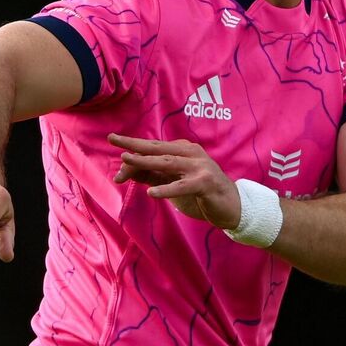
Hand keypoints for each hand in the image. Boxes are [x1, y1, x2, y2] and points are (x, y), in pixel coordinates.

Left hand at [108, 133, 240, 229]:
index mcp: (183, 151)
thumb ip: (153, 175)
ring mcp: (199, 167)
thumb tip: (126, 172)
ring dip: (145, 162)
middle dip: (134, 144)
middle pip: (158, 148)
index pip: (154, 148)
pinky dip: (167, 189)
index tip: (114, 146)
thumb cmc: (201, 193)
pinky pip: (182, 186)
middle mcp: (190, 154)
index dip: (133, 150)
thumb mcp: (173, 182)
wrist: (232, 206)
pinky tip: (151, 193)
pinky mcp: (206, 183)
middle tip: (112, 139)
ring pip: (167, 163)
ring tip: (126, 160)